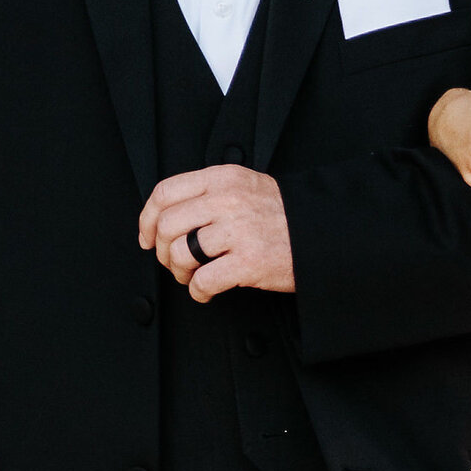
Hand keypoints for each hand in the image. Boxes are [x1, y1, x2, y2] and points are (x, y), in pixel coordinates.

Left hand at [140, 164, 294, 298]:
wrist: (323, 234)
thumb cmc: (283, 215)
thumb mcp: (245, 186)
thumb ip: (209, 193)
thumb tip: (165, 217)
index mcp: (223, 178)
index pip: (165, 192)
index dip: (147, 218)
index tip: (147, 236)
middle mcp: (228, 200)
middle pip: (167, 225)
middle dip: (162, 251)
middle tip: (174, 261)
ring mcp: (238, 231)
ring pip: (179, 253)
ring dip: (179, 272)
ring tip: (192, 276)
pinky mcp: (249, 262)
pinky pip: (203, 281)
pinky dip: (198, 292)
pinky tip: (206, 292)